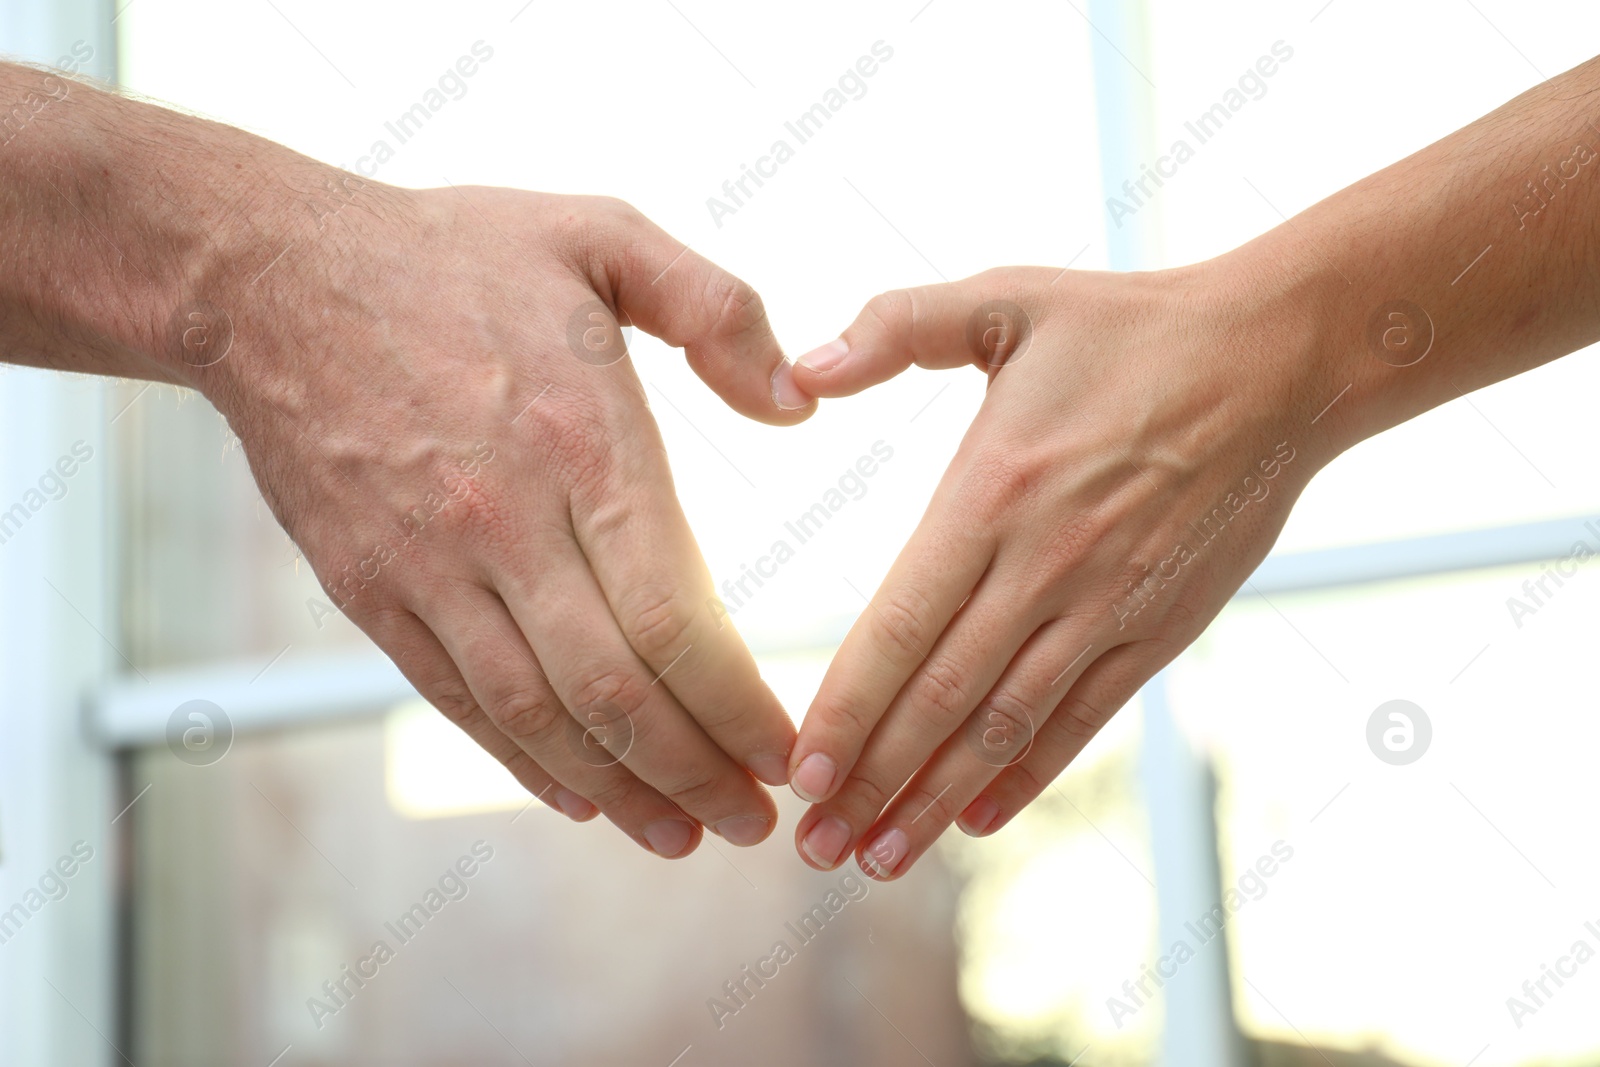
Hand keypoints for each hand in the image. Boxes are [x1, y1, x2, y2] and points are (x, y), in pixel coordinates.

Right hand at [208, 183, 814, 857]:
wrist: (272, 279)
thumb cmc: (453, 254)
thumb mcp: (604, 235)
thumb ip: (719, 309)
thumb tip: (801, 403)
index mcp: (584, 443)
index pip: (679, 621)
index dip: (740, 707)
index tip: (789, 752)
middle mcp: (508, 524)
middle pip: (618, 695)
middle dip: (699, 774)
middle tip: (757, 822)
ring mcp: (430, 569)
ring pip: (540, 717)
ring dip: (621, 792)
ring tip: (685, 834)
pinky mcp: (372, 593)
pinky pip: (458, 701)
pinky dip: (524, 762)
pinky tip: (579, 797)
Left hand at [782, 258, 1325, 877]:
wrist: (1280, 359)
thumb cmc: (1130, 325)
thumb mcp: (1005, 299)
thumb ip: (895, 326)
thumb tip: (801, 366)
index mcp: (992, 495)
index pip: (899, 625)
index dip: (847, 709)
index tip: (799, 773)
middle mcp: (1045, 568)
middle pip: (941, 699)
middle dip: (872, 781)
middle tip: (815, 848)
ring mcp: (1107, 607)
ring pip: (1006, 726)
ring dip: (938, 799)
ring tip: (880, 859)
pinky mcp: (1157, 628)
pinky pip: (1082, 718)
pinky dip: (1028, 774)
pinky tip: (979, 817)